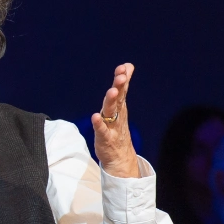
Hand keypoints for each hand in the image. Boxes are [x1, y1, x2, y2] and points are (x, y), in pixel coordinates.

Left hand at [91, 63, 140, 178]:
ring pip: (111, 113)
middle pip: (118, 99)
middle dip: (120, 87)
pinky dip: (99, 124)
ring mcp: (112, 127)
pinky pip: (102, 131)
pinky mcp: (105, 139)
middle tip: (121, 76)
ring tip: (112, 91)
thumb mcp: (120, 107)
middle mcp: (117, 115)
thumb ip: (122, 88)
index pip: (122, 90)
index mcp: (120, 108)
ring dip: (112, 102)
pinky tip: (95, 116)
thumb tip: (128, 66)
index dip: (123, 79)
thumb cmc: (117, 129)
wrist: (121, 157)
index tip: (125, 66)